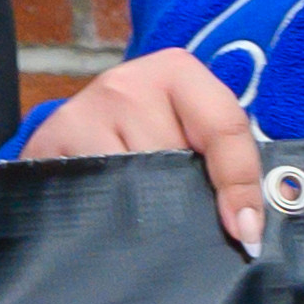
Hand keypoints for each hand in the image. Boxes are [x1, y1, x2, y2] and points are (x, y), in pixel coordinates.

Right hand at [21, 48, 267, 254]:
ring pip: (137, 184)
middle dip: (183, 194)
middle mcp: (127, 83)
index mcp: (175, 71)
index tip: (247, 232)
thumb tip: (252, 222)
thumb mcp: (188, 129)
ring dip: (145, 208)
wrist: (72, 132)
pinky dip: (109, 211)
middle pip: (177, 162)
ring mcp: (84, 110)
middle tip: (175, 207)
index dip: (240, 185)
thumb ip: (226, 159)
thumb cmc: (143, 133)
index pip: (225, 126)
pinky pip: (98, 194)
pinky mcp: (50, 141)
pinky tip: (107, 205)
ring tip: (137, 203)